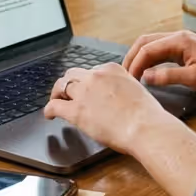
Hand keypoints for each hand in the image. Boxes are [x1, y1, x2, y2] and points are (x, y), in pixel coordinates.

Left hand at [43, 63, 174, 154]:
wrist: (144, 126)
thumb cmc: (146, 114)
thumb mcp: (137, 90)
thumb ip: (123, 87)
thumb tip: (118, 96)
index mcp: (112, 69)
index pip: (93, 71)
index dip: (87, 81)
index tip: (87, 89)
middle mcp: (95, 76)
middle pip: (73, 74)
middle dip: (69, 83)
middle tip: (68, 93)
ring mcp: (84, 92)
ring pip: (61, 85)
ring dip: (57, 93)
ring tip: (57, 100)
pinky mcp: (76, 111)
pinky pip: (54, 105)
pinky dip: (49, 110)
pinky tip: (50, 115)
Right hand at [122, 30, 195, 95]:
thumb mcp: (195, 79)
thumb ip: (168, 76)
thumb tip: (145, 77)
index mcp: (180, 40)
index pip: (147, 49)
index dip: (134, 65)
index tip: (129, 81)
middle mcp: (179, 36)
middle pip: (146, 42)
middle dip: (132, 57)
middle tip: (124, 76)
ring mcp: (183, 41)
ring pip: (153, 45)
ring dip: (141, 57)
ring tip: (132, 74)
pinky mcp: (186, 49)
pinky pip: (162, 50)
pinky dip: (151, 59)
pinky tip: (148, 71)